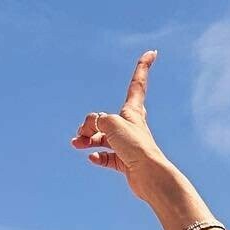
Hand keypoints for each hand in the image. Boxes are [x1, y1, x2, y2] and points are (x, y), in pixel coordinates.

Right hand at [71, 51, 172, 199]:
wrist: (150, 177)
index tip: (153, 52)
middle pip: (107, 118)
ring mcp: (128, 145)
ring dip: (88, 140)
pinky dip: (98, 156)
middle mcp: (131, 126)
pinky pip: (108, 157)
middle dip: (92, 123)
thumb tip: (88, 133)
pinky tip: (92, 158)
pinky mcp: (126, 163)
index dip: (143, 66)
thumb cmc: (136, 146)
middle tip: (82, 131)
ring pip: (103, 138)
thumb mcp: (111, 124)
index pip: (138, 83)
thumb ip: (96, 121)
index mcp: (133, 111)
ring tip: (77, 144)